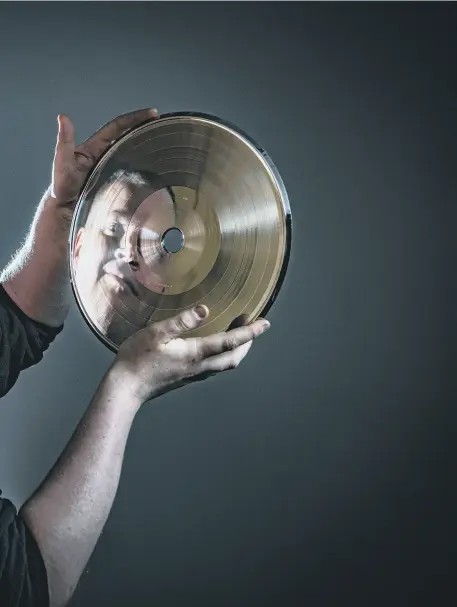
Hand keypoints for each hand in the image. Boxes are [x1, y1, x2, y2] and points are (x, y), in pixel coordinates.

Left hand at [50, 107, 158, 206]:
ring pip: (132, 154)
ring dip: (146, 146)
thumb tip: (63, 118)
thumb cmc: (62, 187)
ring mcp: (112, 168)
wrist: (67, 210)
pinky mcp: (117, 182)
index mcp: (95, 147)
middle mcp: (105, 155)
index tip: (151, 113)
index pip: (117, 127)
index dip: (134, 118)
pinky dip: (143, 167)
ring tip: (163, 141)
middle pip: (128, 137)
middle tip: (161, 124)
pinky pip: (132, 172)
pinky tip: (155, 168)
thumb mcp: (62, 162)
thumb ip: (64, 141)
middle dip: (144, 128)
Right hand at [111, 305, 270, 404]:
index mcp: (195, 354)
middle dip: (248, 341)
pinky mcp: (186, 377)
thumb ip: (182, 321)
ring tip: (239, 330)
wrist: (125, 388)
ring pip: (226, 363)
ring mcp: (194, 374)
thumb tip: (205, 310)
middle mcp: (199, 366)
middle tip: (254, 323)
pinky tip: (216, 346)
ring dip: (238, 348)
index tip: (265, 323)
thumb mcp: (157, 334)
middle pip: (234, 356)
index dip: (250, 332)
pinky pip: (214, 366)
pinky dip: (224, 354)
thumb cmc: (137, 359)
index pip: (231, 342)